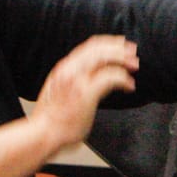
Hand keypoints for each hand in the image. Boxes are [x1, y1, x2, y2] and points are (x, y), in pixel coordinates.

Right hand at [30, 35, 138, 150]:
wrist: (42, 134)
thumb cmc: (52, 120)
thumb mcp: (60, 91)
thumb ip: (75, 81)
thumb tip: (94, 79)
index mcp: (63, 68)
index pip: (88, 47)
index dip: (107, 43)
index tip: (120, 44)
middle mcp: (69, 69)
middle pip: (97, 48)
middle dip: (118, 47)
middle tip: (132, 51)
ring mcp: (77, 80)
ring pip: (104, 58)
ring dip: (122, 59)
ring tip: (134, 65)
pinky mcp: (86, 93)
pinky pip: (110, 78)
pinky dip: (123, 79)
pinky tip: (129, 86)